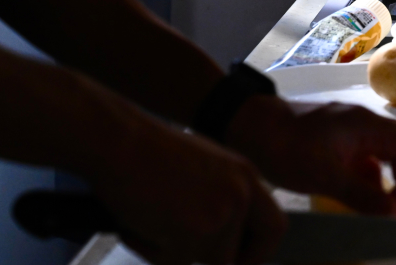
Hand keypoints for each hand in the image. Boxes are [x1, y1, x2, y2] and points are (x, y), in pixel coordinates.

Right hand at [92, 123, 285, 264]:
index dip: (259, 251)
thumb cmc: (149, 152)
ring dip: (173, 251)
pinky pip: (174, 262)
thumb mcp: (204, 169)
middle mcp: (241, 195)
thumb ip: (221, 198)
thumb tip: (222, 235)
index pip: (274, 226)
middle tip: (187, 250)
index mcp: (246, 176)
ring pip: (203, 260)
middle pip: (244, 254)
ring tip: (150, 222)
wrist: (121, 141)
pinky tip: (138, 224)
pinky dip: (151, 250)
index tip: (239, 259)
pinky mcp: (195, 232)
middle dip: (218, 262)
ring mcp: (221, 215)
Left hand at [227, 96, 395, 214]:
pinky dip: (375, 178)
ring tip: (390, 207)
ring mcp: (352, 131)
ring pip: (388, 154)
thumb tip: (394, 211)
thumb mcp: (322, 175)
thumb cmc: (284, 147)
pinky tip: (365, 197)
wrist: (247, 126)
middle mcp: (365, 124)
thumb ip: (361, 193)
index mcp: (367, 125)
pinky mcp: (338, 140)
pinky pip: (369, 158)